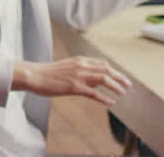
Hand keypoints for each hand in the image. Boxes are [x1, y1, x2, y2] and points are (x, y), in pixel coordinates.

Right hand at [12, 57, 131, 105]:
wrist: (34, 75)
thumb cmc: (47, 73)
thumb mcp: (66, 68)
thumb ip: (80, 71)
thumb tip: (92, 80)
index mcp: (79, 60)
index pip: (102, 63)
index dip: (114, 70)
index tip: (121, 77)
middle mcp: (81, 65)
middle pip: (107, 69)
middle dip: (120, 77)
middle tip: (128, 85)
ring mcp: (78, 76)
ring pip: (104, 78)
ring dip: (116, 86)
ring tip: (123, 93)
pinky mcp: (74, 87)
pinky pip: (94, 93)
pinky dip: (105, 98)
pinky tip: (111, 103)